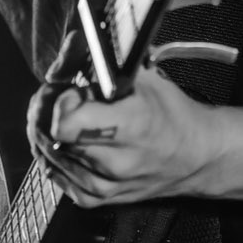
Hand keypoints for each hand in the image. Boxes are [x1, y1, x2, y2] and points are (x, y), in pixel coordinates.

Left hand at [27, 60, 226, 207]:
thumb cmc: (172, 114)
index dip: (61, 101)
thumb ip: (103, 62)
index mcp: (131, 127)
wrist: (196, 156)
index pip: (66, 123)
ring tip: (64, 115)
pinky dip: (54, 153)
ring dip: (46, 130)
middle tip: (56, 96)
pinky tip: (67, 139)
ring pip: (47, 154)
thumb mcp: (145, 76)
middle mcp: (115, 162)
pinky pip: (54, 174)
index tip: (72, 91)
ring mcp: (103, 185)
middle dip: (47, 110)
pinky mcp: (95, 199)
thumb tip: (71, 43)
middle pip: (50, 135)